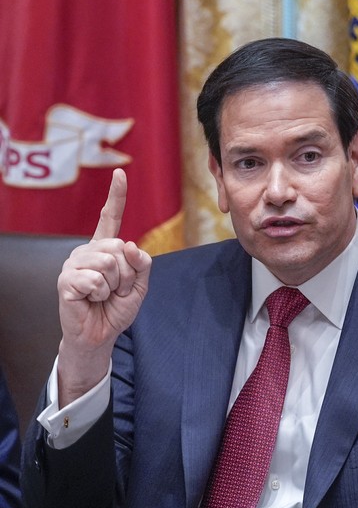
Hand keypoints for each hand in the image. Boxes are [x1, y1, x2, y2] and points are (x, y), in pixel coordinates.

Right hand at [57, 169, 151, 403]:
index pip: (110, 218)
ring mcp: (74, 263)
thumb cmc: (116, 309)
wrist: (100, 334)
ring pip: (108, 262)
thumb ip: (142, 265)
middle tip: (117, 290)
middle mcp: (87, 251)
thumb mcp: (139, 286)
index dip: (116, 196)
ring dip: (114, 285)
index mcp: (104, 249)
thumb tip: (130, 245)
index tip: (120, 173)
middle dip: (126, 274)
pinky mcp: (66, 280)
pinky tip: (91, 300)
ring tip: (104, 295)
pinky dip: (100, 294)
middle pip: (119, 247)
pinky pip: (95, 280)